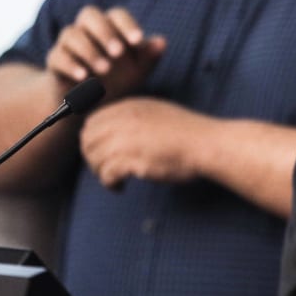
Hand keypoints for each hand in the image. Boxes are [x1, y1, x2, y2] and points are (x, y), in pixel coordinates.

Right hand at [45, 5, 166, 99]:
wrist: (92, 103)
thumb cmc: (119, 79)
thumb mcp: (138, 71)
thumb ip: (150, 56)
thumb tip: (162, 42)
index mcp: (111, 26)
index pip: (117, 14)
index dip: (127, 24)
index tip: (138, 41)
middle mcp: (88, 29)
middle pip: (89, 15)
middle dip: (104, 32)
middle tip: (118, 53)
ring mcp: (69, 43)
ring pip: (72, 34)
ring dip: (89, 50)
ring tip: (105, 70)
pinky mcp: (55, 60)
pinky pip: (58, 56)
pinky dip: (70, 65)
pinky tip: (84, 77)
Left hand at [80, 97, 206, 189]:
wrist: (207, 144)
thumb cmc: (190, 134)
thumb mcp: (159, 114)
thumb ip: (136, 119)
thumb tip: (114, 134)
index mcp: (131, 107)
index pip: (93, 122)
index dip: (93, 140)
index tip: (102, 154)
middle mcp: (124, 119)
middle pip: (88, 140)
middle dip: (92, 157)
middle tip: (106, 169)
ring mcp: (126, 138)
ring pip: (94, 158)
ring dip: (101, 172)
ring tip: (116, 180)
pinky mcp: (131, 159)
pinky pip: (106, 174)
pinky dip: (110, 184)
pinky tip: (121, 188)